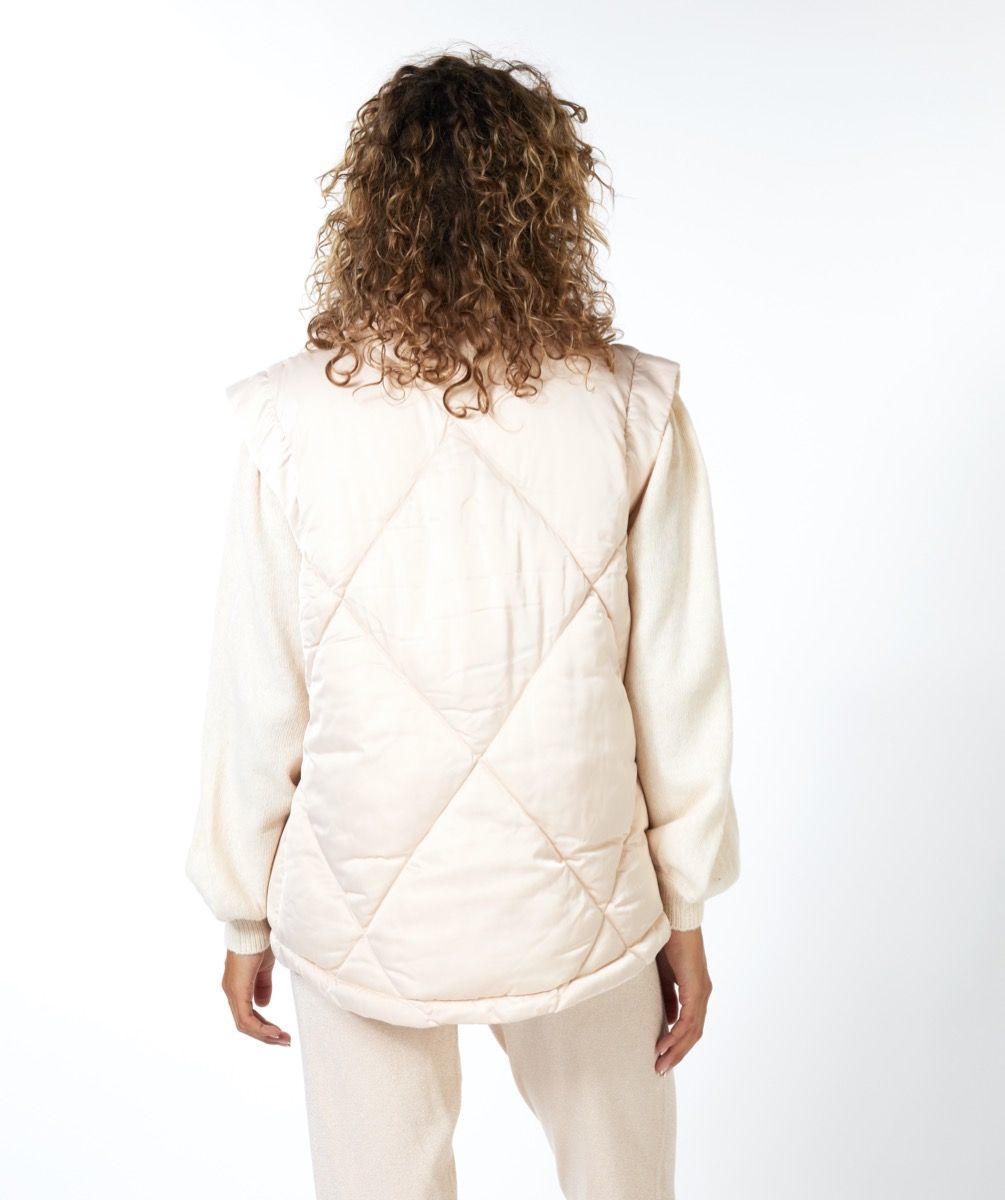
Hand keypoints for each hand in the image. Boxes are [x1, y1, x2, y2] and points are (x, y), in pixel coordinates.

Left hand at [221, 944, 291, 1045]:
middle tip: (285, 1042)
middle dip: (266, 1035)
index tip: (281, 1032)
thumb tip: (264, 1005)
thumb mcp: (264, 967)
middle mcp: (231, 992)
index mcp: (237, 986)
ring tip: (283, 1039)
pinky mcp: (236, 989)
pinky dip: (260, 1028)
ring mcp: (231, 992)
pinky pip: (245, 1019)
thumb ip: (263, 985)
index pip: (248, 1015)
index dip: (264, 1027)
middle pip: (246, 1024)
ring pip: (245, 1025)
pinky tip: (274, 1032)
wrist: (254, 925)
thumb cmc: (259, 941)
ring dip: (265, 1035)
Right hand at [653, 927, 711, 1072]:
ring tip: (660, 1064)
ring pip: (693, 1030)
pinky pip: (689, 1019)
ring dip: (677, 1050)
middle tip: (661, 1070)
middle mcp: (702, 993)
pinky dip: (677, 1035)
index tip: (662, 1056)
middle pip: (694, 1033)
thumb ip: (668, 995)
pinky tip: (664, 1046)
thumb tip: (670, 1017)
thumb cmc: (666, 939)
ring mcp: (701, 991)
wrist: (674, 916)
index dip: (678, 1043)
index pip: (690, 1025)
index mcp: (695, 989)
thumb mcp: (663, 973)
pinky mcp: (696, 987)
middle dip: (678, 1053)